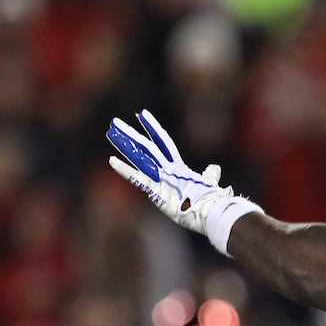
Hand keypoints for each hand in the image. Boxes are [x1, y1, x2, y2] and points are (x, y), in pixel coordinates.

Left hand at [107, 110, 234, 235]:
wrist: (212, 211)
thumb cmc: (212, 201)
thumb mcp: (209, 184)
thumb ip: (209, 175)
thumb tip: (214, 168)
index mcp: (179, 168)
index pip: (164, 143)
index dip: (153, 128)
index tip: (142, 115)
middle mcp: (168, 169)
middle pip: (147, 146)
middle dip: (130, 133)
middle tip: (115, 122)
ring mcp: (162, 178)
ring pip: (141, 156)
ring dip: (125, 144)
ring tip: (111, 132)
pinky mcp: (158, 191)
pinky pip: (138, 179)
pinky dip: (125, 170)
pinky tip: (111, 160)